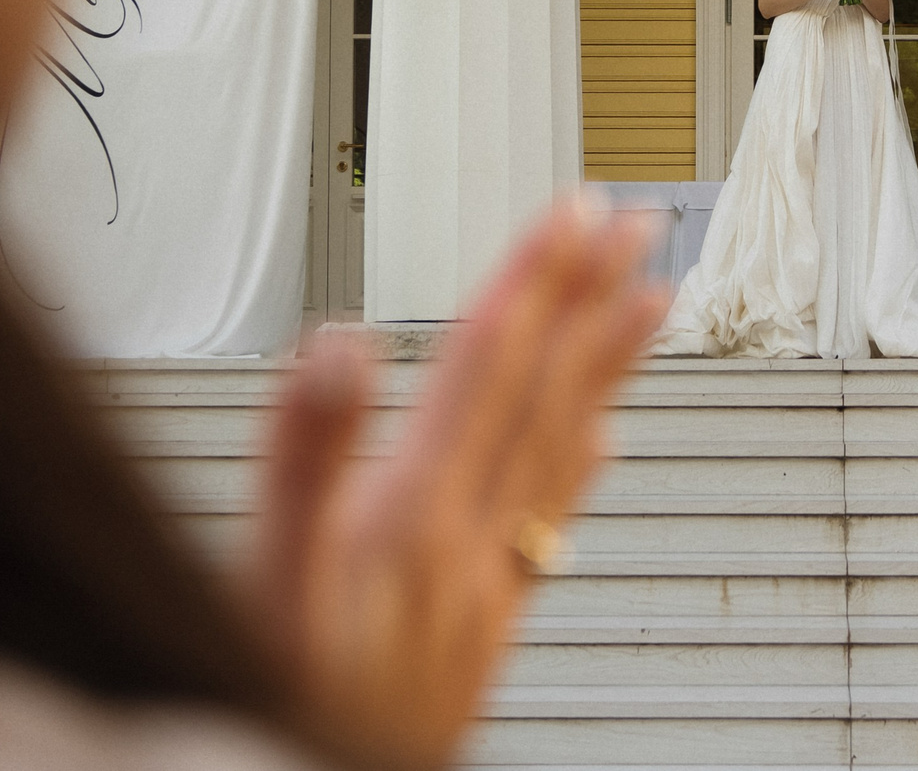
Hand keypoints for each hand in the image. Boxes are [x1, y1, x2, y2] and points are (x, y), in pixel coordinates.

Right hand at [248, 194, 665, 770]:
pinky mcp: (488, 625)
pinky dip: (581, 462)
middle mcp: (469, 541)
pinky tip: (604, 439)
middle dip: (588, 296)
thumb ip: (302, 457)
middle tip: (636, 221)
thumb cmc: (284, 706)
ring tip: (655, 299)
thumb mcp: (262, 580)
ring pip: (566, 446)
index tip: (574, 211)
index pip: (488, 364)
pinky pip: (553, 522)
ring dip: (609, 364)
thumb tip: (343, 344)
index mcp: (415, 512)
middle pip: (543, 391)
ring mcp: (488, 583)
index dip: (534, 278)